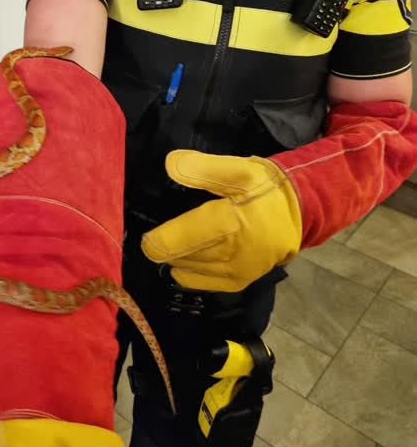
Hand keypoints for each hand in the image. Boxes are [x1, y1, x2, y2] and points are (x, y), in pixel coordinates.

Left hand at [141, 151, 301, 291]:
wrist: (298, 214)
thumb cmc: (264, 189)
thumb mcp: (239, 169)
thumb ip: (204, 168)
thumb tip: (170, 164)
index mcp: (230, 222)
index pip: (178, 240)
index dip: (156, 240)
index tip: (147, 234)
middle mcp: (231, 253)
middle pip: (178, 257)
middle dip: (166, 245)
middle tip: (167, 231)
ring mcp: (235, 272)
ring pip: (186, 269)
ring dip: (177, 257)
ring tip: (182, 238)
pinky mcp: (237, 283)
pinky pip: (198, 282)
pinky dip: (189, 270)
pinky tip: (191, 255)